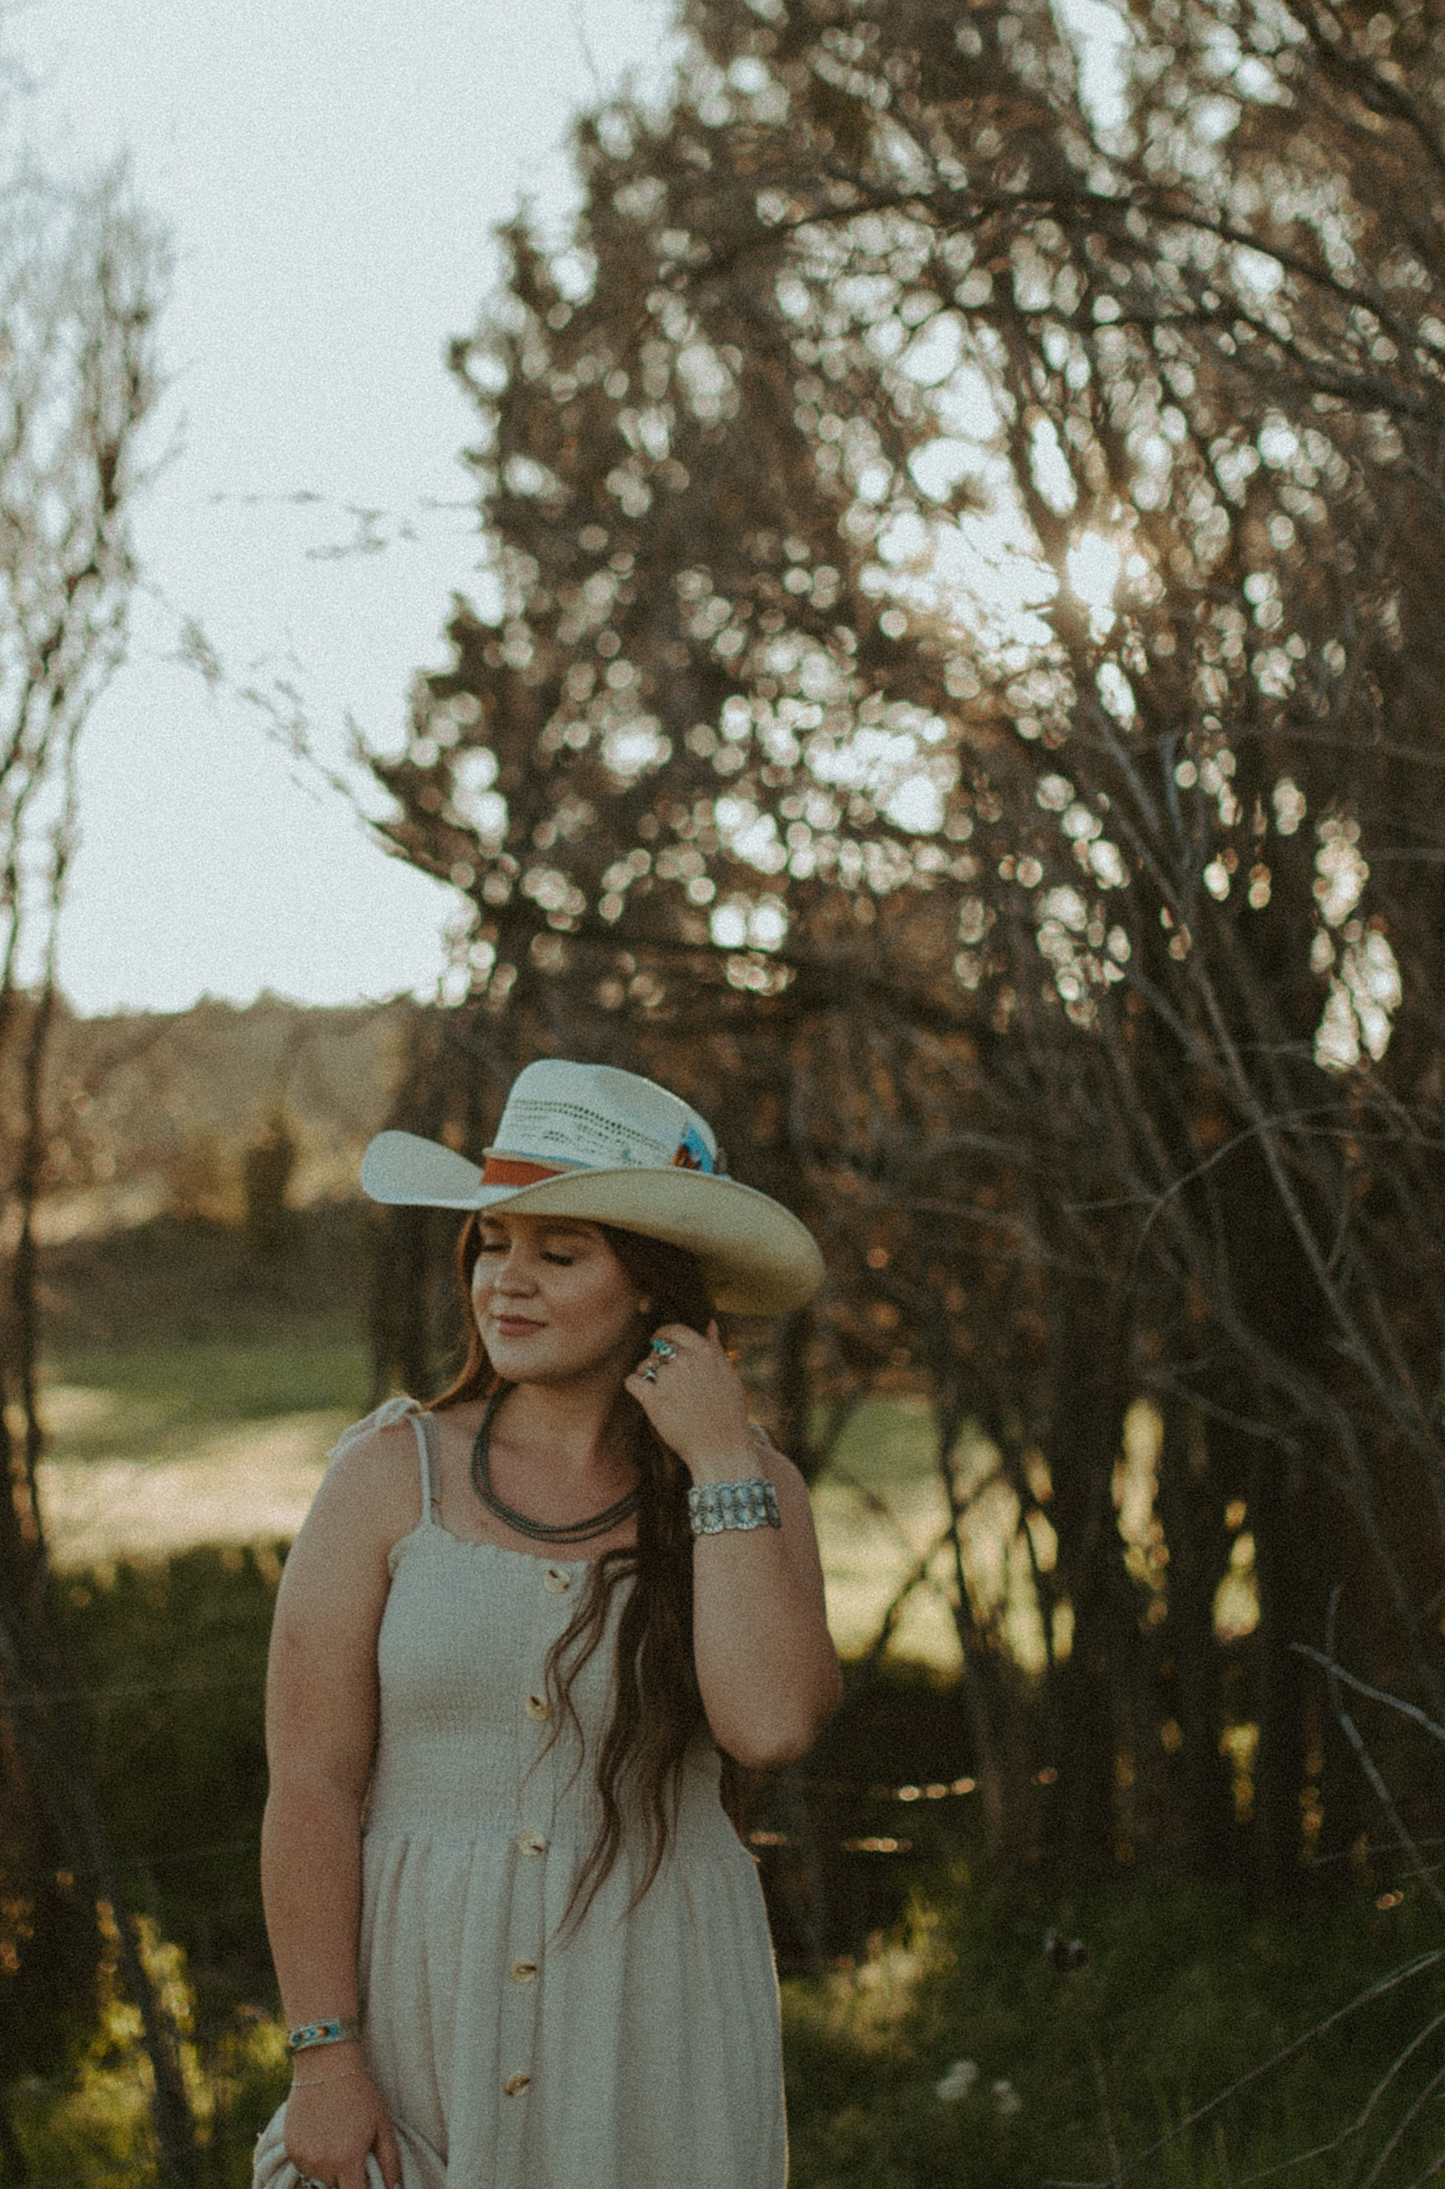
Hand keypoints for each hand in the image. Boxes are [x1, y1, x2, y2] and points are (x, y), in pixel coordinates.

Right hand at [284, 2065, 401, 2188]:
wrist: (325, 2065)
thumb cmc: (360, 2093)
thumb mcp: (382, 2123)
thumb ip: (390, 2160)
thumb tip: (393, 2186)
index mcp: (347, 2160)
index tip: (366, 2181)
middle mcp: (322, 2165)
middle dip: (347, 2181)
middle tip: (354, 2157)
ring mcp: (303, 2158)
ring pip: (319, 2182)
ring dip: (330, 2174)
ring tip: (338, 2145)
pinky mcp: (291, 2150)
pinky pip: (305, 2168)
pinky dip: (314, 2163)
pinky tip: (323, 2139)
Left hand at [623, 1321, 754, 1479]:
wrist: (722, 1448)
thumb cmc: (728, 1413)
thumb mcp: (728, 1375)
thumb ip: (716, 1347)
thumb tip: (710, 1323)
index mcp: (705, 1352)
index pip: (675, 1330)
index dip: (663, 1333)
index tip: (657, 1340)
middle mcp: (686, 1361)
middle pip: (658, 1350)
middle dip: (657, 1361)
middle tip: (665, 1380)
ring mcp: (669, 1380)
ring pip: (644, 1366)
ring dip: (647, 1376)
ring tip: (661, 1393)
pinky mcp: (653, 1400)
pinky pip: (632, 1382)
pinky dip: (635, 1387)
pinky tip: (645, 1397)